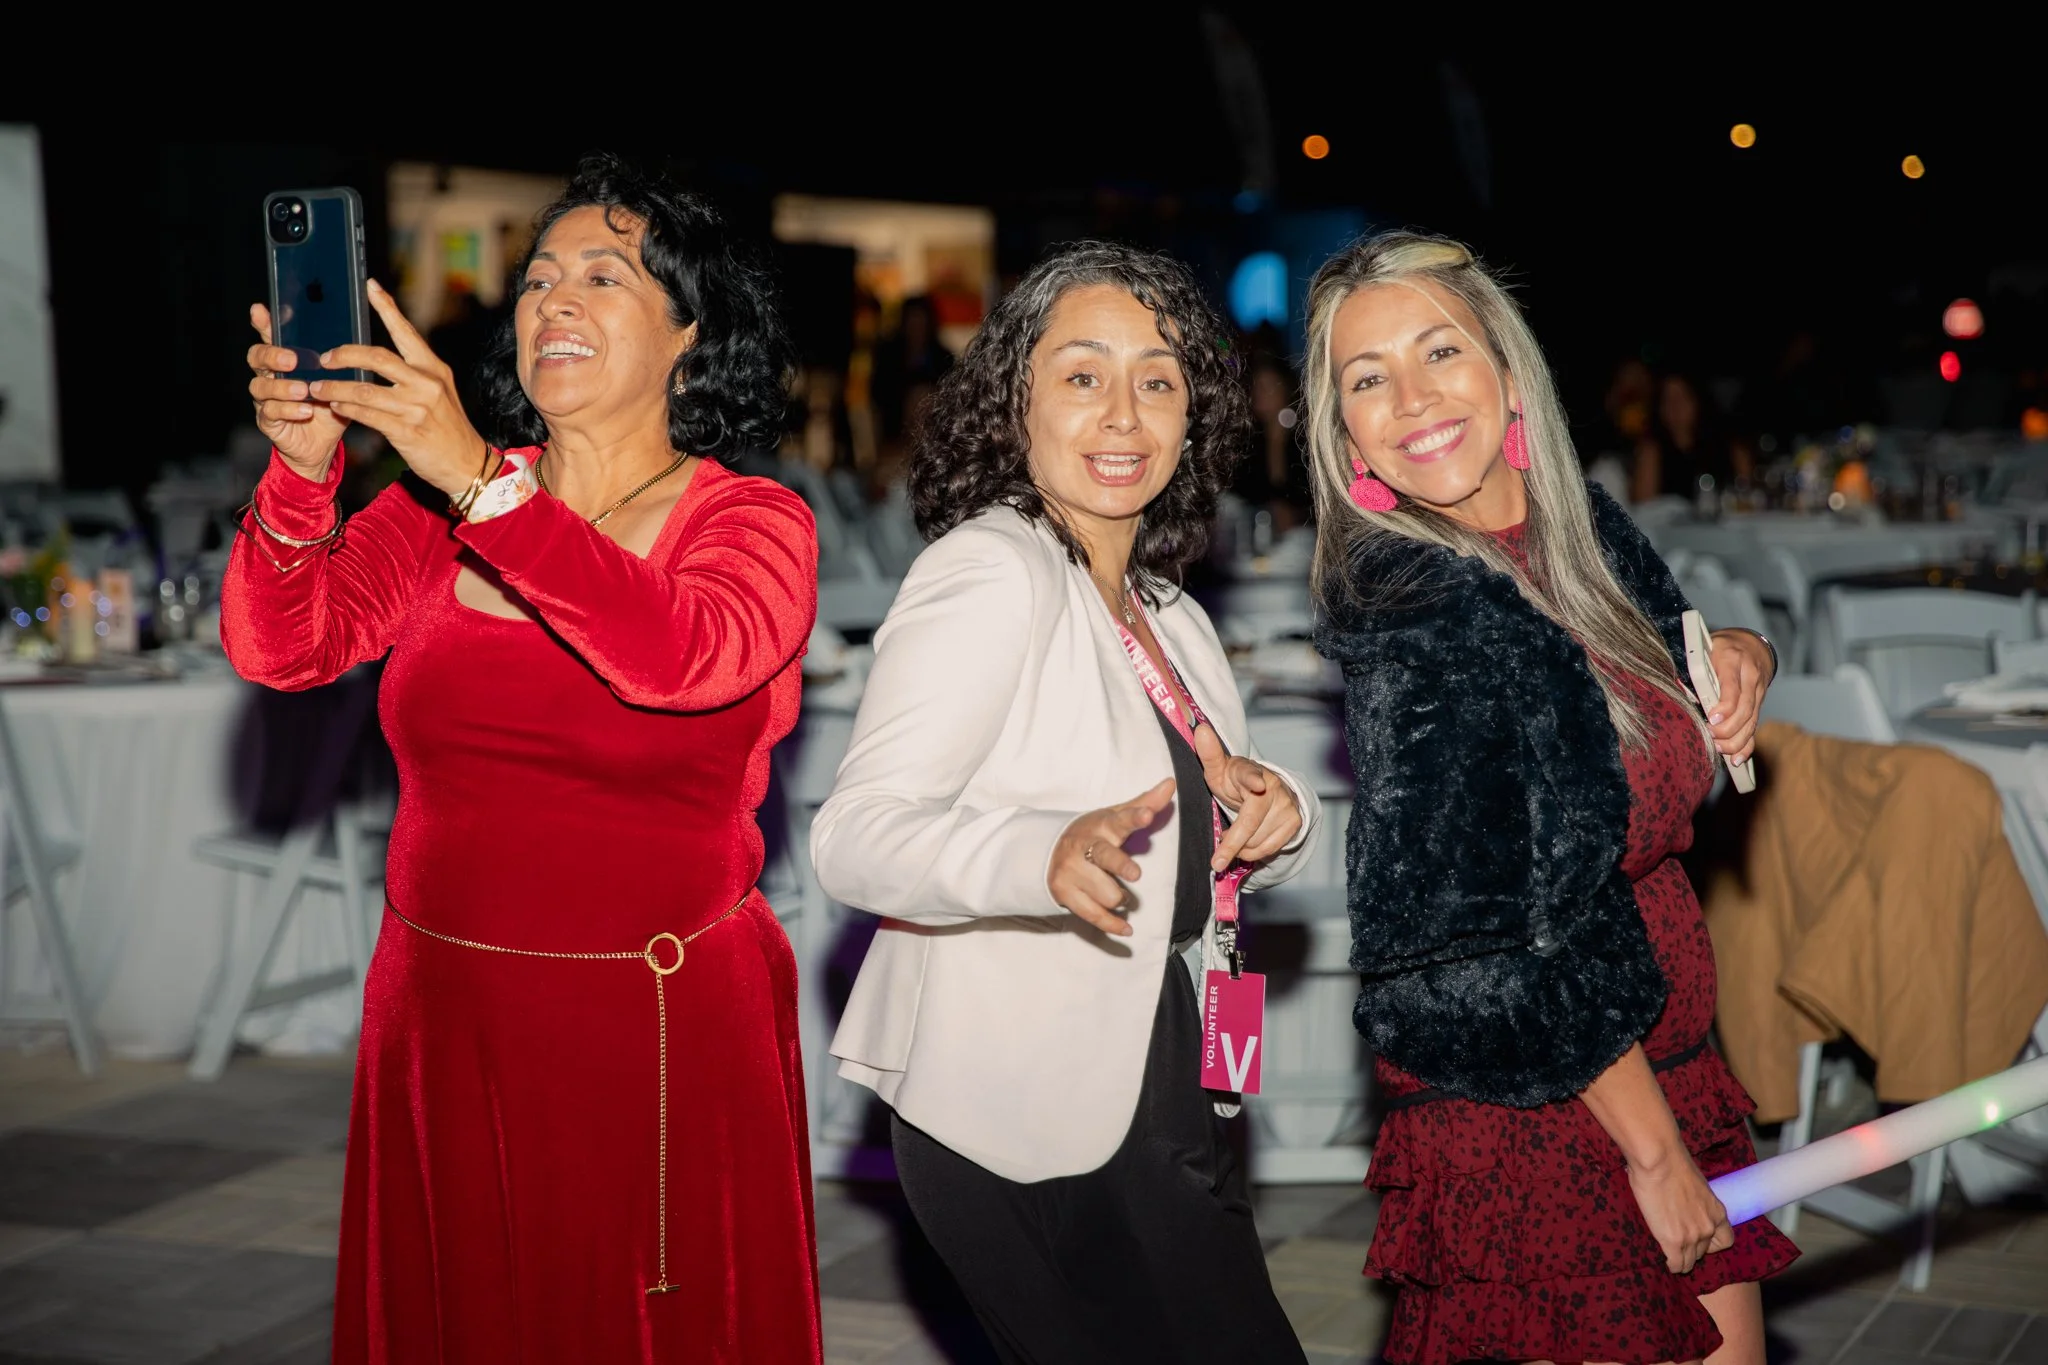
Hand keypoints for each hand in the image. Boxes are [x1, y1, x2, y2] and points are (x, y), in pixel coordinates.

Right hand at [245, 303, 346, 480]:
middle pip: (256, 357)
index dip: (263, 323)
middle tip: (291, 359)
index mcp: (286, 360)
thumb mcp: (340, 384)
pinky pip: (271, 412)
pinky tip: (306, 410)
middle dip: (271, 355)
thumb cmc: (330, 408)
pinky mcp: (268, 420)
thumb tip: (360, 344)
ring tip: (302, 390)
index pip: (270, 336)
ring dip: (281, 386)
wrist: (323, 445)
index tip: (260, 310)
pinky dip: (289, 410)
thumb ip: (342, 366)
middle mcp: (270, 375)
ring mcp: (265, 398)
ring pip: (260, 386)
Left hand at [305, 279, 488, 497]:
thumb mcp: (439, 394)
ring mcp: (417, 407)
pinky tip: (335, 406)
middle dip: (345, 354)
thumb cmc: (449, 430)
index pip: (406, 331)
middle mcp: (426, 383)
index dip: (386, 307)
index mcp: (433, 368)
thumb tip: (379, 361)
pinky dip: (347, 408)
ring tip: (316, 387)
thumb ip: (414, 376)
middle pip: (377, 357)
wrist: (468, 465)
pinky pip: (366, 414)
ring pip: (364, 389)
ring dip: (335, 387)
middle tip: (324, 358)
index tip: (370, 285)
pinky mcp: (406, 430)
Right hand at [1048, 778, 1175, 937]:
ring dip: (1120, 897)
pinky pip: (1093, 915)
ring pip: (1108, 893)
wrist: (1048, 853)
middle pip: (1106, 857)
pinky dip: (1112, 925)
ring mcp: (1071, 872)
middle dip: (1121, 866)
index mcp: (1099, 826)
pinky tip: (1126, 929)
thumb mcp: (1114, 816)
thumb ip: (1144, 803)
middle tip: (1135, 875)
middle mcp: (1083, 847)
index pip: (1120, 820)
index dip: (1134, 818)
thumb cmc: (1092, 834)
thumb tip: (1170, 783)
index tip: (1147, 815)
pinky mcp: (1065, 894)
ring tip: (1116, 890)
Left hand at [1192, 724, 1301, 871]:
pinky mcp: (1295, 822)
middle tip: (1215, 859)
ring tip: (1234, 839)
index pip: (1251, 775)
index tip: (1257, 784)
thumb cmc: (1234, 781)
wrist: (1263, 790)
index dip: (1253, 780)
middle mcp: (1273, 786)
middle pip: (1249, 824)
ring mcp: (1287, 804)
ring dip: (1241, 848)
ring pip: (1258, 840)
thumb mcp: (1218, 771)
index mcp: (1250, 771)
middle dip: (1230, 844)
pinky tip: (1247, 844)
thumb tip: (1200, 730)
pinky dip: (1254, 852)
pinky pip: (1271, 848)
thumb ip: (1209, 755)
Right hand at [1627, 1149, 1735, 1273]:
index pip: (1725, 1241)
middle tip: (1678, 1240)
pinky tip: (1666, 1261)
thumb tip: (1684, 1199)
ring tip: (1671, 1253)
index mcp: (1717, 1212)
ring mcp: (1692, 1237)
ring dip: (1681, 1257)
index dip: (1711, 1242)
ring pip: (1689, 1261)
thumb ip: (1695, 1199)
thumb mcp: (1696, 1184)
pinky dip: (1672, 1265)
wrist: (1660, 1160)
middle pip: (1703, 1251)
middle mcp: (1708, 1228)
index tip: (1699, 1237)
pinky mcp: (1673, 1241)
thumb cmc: (1673, 1163)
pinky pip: (1676, 1264)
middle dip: (1692, 1248)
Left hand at [1707, 629, 1772, 765]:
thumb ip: (1695, 669)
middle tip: (1710, 738)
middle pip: (1744, 709)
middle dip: (1728, 729)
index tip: (1712, 720)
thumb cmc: (1721, 647)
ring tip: (1719, 750)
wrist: (1751, 644)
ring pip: (1751, 721)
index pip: (1732, 688)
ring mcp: (1758, 691)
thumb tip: (1676, 690)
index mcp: (1732, 660)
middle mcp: (1750, 676)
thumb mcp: (1705, 649)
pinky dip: (1747, 745)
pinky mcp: (1760, 703)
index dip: (1725, 707)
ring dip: (1735, 740)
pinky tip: (1737, 759)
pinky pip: (1754, 726)